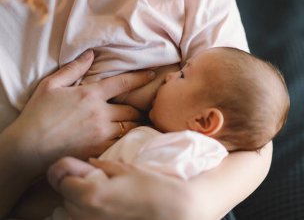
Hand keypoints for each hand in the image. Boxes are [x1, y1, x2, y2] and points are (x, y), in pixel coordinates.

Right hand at [7, 50, 154, 174]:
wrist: (28, 147)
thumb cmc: (38, 114)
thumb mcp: (51, 85)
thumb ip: (73, 69)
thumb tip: (90, 54)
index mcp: (90, 94)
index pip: (123, 83)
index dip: (141, 78)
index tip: (152, 75)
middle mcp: (101, 113)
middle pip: (132, 109)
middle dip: (139, 107)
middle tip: (143, 106)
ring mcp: (102, 133)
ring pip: (131, 126)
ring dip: (136, 123)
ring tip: (139, 122)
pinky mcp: (100, 149)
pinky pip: (123, 142)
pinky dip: (127, 138)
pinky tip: (128, 137)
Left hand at [48, 157, 189, 219]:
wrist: (168, 207)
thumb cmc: (149, 185)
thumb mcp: (126, 169)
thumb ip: (104, 166)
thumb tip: (91, 162)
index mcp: (91, 193)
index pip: (64, 184)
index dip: (69, 176)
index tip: (78, 172)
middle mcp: (87, 213)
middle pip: (66, 200)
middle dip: (73, 189)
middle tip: (88, 181)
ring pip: (73, 213)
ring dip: (78, 203)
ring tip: (98, 194)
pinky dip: (88, 213)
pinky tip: (104, 206)